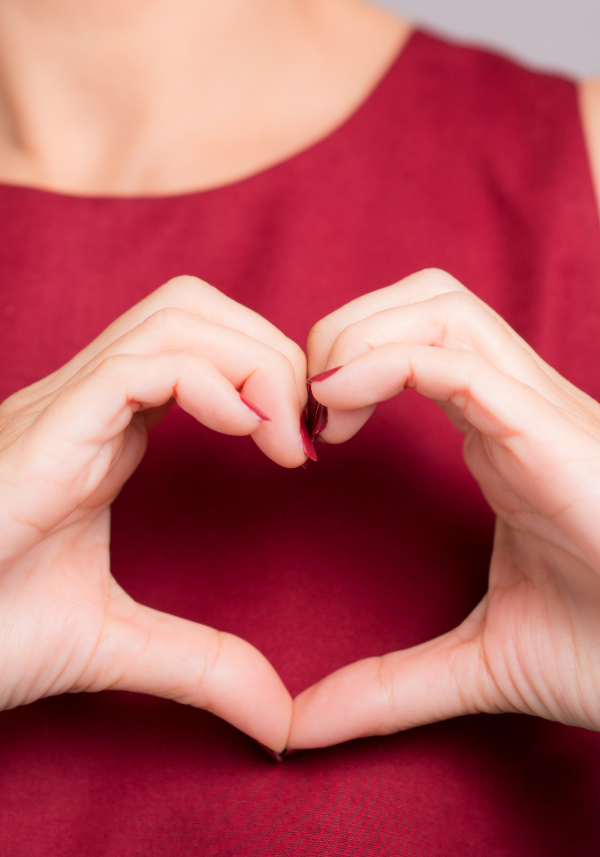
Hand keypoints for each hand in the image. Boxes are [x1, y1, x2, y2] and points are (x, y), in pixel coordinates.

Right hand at [0, 276, 307, 751]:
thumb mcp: (114, 643)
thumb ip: (201, 665)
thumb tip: (279, 719)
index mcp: (104, 433)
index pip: (197, 347)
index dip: (266, 375)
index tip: (306, 447)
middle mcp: (86, 404)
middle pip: (194, 307)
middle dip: (271, 350)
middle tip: (305, 433)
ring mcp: (64, 408)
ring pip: (176, 316)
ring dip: (254, 361)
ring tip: (283, 441)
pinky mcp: (47, 430)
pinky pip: (141, 364)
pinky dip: (213, 382)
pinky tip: (247, 436)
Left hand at [289, 268, 599, 749]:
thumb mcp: (476, 662)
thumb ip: (385, 686)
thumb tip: (298, 726)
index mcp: (503, 436)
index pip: (419, 340)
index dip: (349, 361)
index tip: (310, 436)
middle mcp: (519, 408)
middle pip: (424, 297)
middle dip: (347, 328)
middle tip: (311, 409)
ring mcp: (539, 413)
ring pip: (441, 307)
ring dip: (361, 336)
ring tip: (326, 408)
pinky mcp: (551, 434)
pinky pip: (459, 361)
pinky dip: (386, 364)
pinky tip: (340, 408)